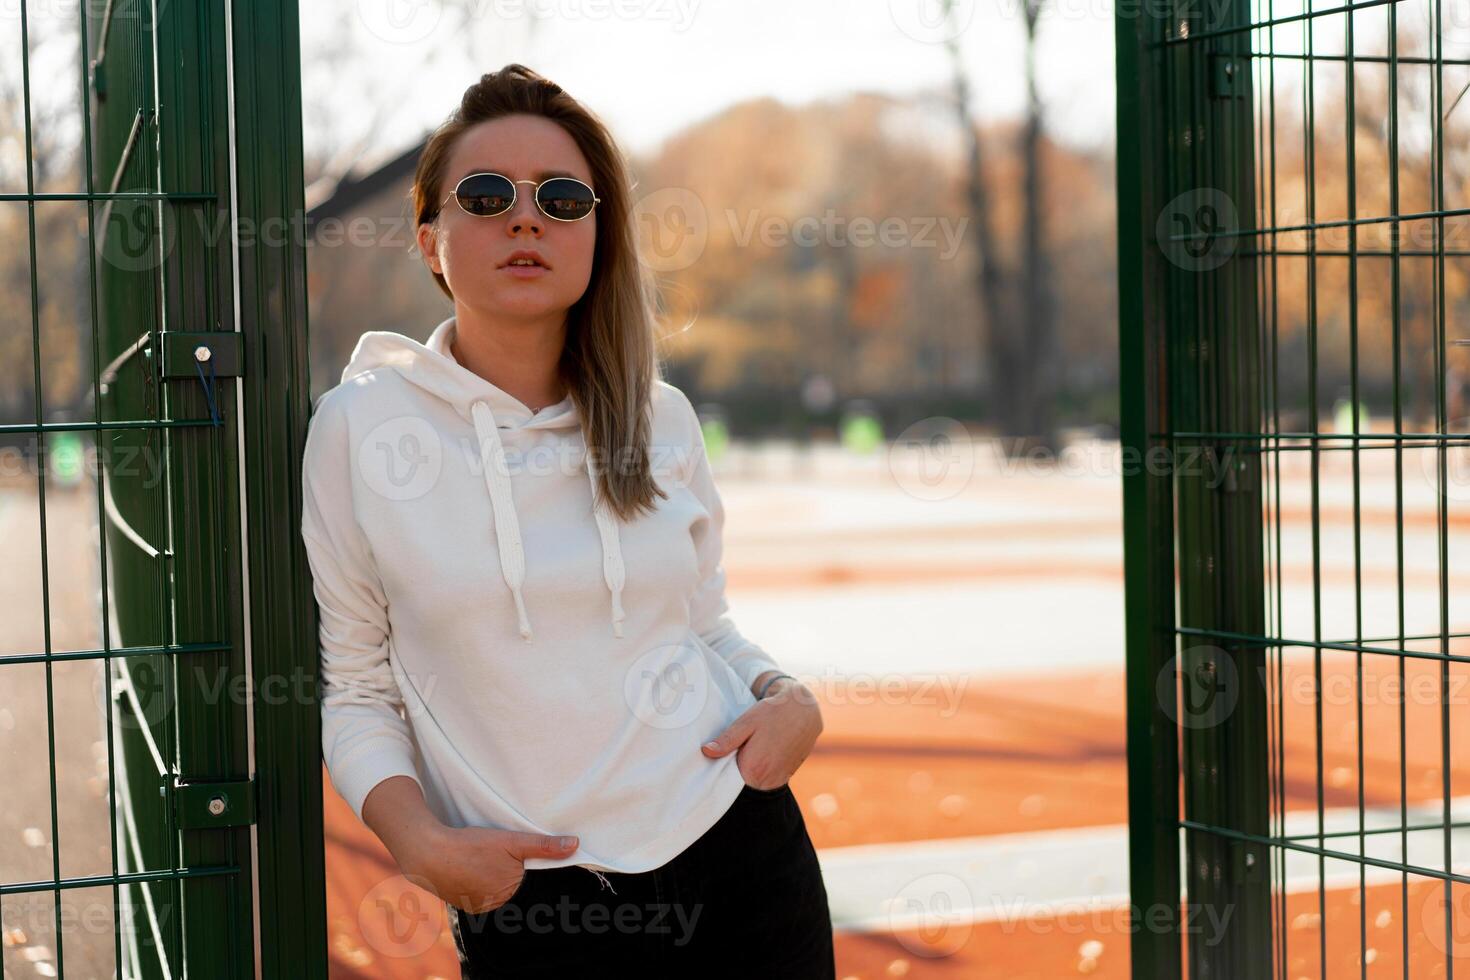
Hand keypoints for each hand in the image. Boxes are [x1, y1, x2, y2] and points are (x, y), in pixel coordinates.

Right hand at [397, 824, 579, 913]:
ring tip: (490, 863)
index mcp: (511, 894)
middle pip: (516, 892)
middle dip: (517, 878)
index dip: (535, 875)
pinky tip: (478, 870)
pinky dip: (483, 883)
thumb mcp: (511, 841)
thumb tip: (574, 845)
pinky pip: (481, 894)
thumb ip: (543, 845)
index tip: (532, 865)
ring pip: (498, 893)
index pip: (534, 888)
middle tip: (505, 860)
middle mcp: (495, 906)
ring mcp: (477, 906)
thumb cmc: (470, 846)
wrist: (427, 853)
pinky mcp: (463, 902)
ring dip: (499, 881)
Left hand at [701, 676, 821, 789]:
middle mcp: (766, 780)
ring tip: (752, 748)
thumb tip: (706, 751)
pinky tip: (762, 752)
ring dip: (750, 769)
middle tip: (738, 747)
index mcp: (753, 768)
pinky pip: (767, 778)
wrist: (804, 709)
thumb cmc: (773, 712)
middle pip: (740, 781)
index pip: (727, 778)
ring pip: (754, 781)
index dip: (721, 766)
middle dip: (735, 767)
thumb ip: (727, 740)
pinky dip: (762, 769)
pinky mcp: (786, 777)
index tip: (719, 755)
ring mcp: (778, 781)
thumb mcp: (746, 722)